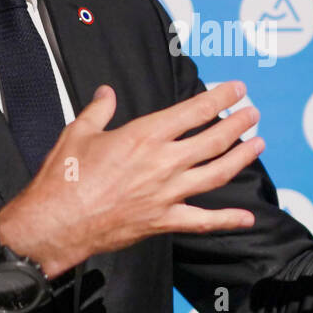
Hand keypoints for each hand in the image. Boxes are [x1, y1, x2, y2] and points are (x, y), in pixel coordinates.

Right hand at [0, 81, 263, 277]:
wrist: (54, 223)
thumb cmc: (63, 178)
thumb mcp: (78, 132)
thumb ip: (99, 110)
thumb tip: (107, 93)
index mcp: (144, 136)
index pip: (193, 111)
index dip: (220, 98)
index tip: (237, 89)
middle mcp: (163, 163)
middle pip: (213, 140)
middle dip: (238, 124)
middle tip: (253, 113)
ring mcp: (167, 194)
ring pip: (216, 174)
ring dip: (241, 158)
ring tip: (258, 144)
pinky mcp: (163, 221)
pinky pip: (203, 221)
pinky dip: (227, 220)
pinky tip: (248, 218)